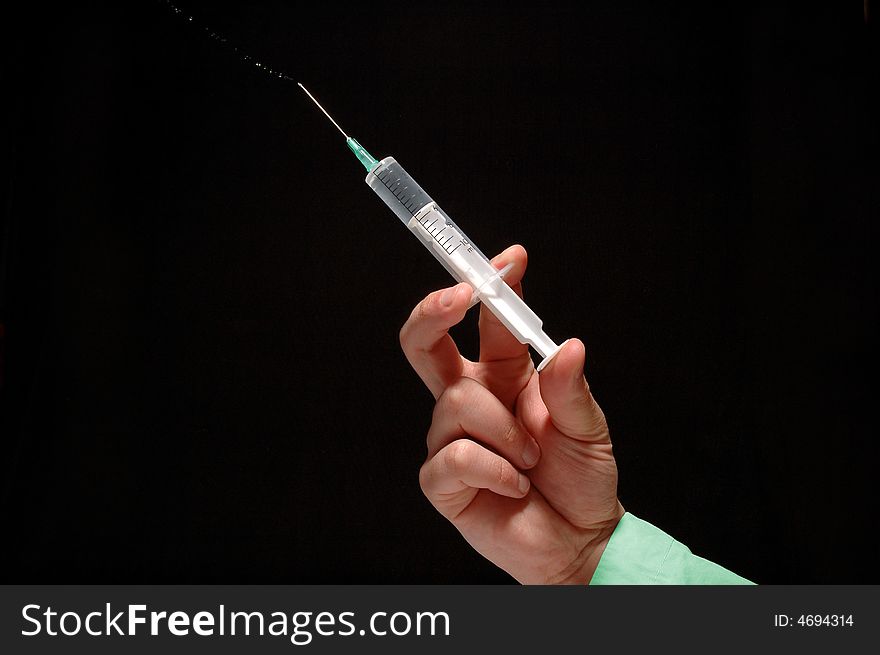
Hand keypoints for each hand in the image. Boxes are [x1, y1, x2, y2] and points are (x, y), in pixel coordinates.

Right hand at [400, 245, 623, 583]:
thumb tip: (568, 345)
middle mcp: (470, 399)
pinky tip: (515, 487)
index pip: (485, 320)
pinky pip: (455, 454)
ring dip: (505, 429)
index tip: (511, 260)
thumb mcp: (587, 426)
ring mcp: (451, 437)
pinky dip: (495, 469)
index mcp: (503, 375)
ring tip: (530, 460)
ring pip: (457, 401)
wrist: (580, 542)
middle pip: (424, 342)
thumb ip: (570, 387)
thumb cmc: (582, 480)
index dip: (492, 283)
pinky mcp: (442, 479)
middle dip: (433, 309)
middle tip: (460, 294)